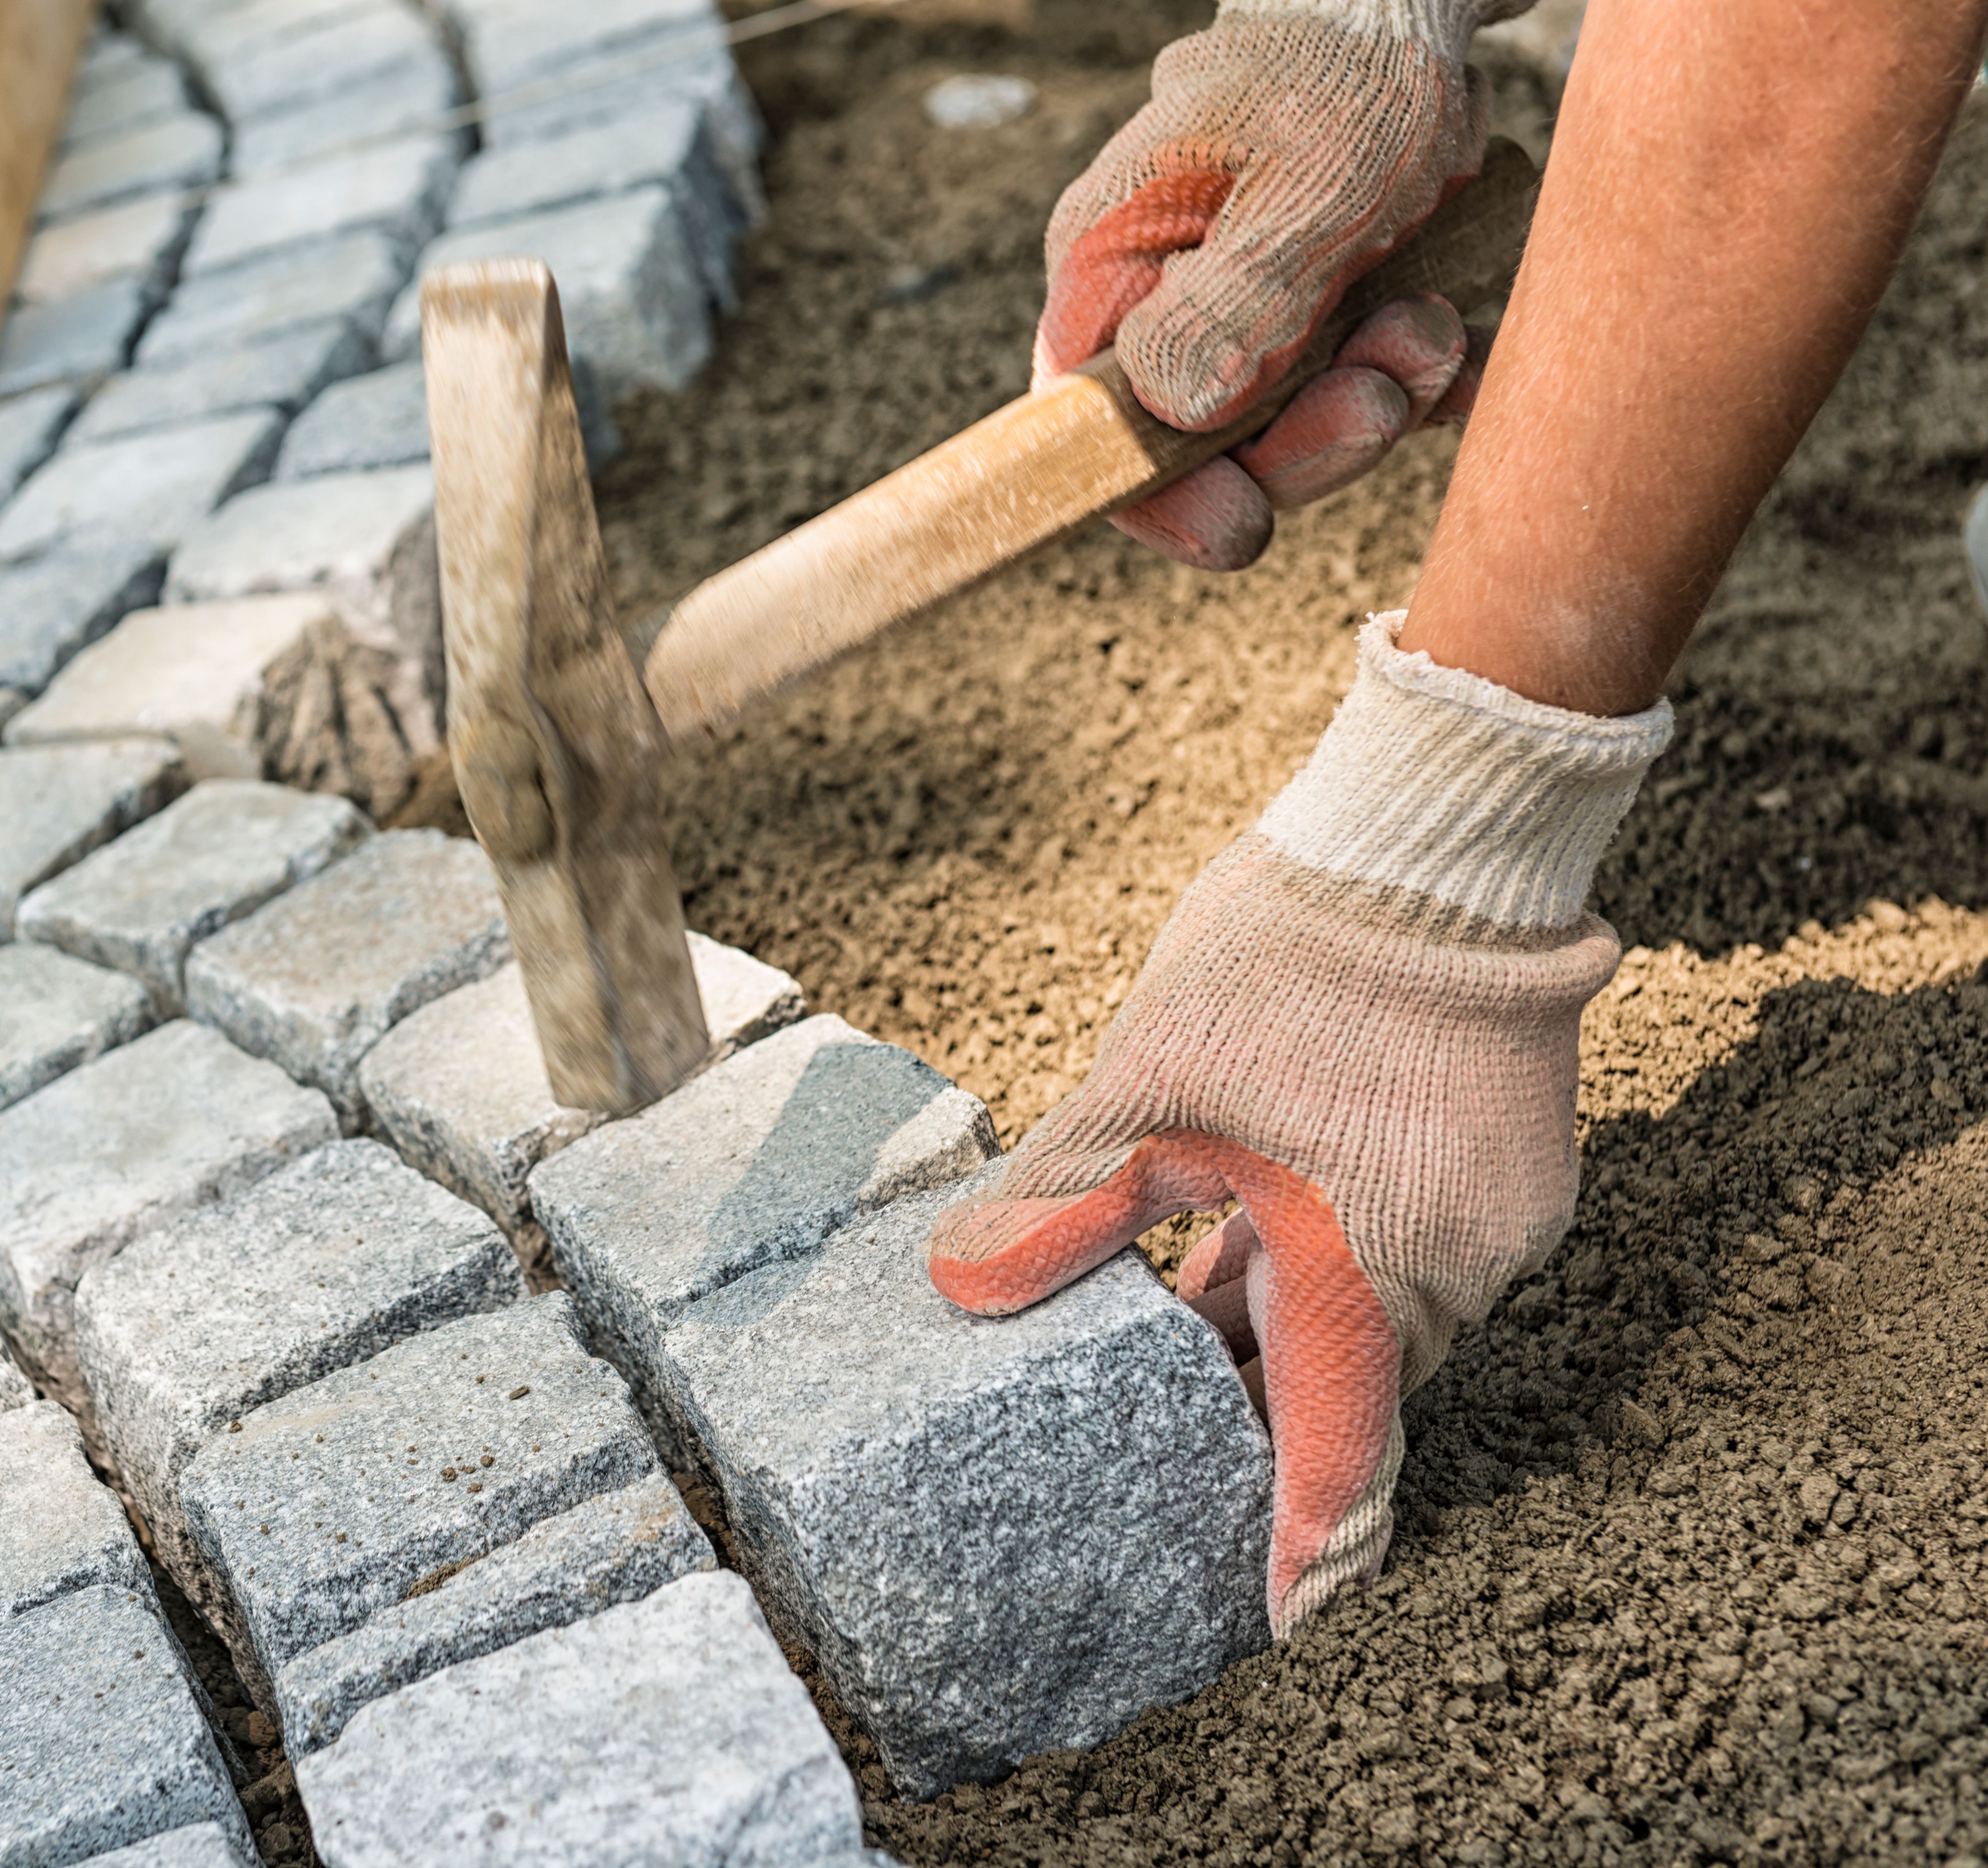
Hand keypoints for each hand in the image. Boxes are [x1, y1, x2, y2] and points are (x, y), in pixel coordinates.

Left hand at [926, 614, 1669, 1632]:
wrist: (1437, 844)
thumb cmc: (1289, 961)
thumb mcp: (1147, 1089)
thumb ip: (1062, 1204)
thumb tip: (958, 1289)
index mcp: (1364, 1269)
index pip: (1337, 1457)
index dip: (1301, 1552)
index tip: (1271, 1624)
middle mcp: (1455, 1266)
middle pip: (1354, 1390)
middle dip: (1270, 1424)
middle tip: (1184, 1461)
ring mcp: (1499, 1217)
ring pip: (1381, 1318)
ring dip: (1295, 1333)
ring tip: (1190, 1339)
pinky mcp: (1510, 1167)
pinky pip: (1418, 1256)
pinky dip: (1340, 1267)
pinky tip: (1254, 1236)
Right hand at [1038, 0, 1514, 568]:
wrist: (1410, 0)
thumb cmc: (1348, 64)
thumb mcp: (1310, 180)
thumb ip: (1238, 298)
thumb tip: (1170, 409)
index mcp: (1116, 268)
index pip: (1090, 429)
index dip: (1154, 499)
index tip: (1242, 523)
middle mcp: (1160, 307)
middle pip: (1202, 451)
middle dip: (1305, 444)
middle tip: (1387, 388)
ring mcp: (1239, 320)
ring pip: (1289, 433)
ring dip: (1376, 402)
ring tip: (1434, 328)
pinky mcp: (1311, 321)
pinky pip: (1352, 395)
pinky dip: (1412, 392)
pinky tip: (1461, 353)